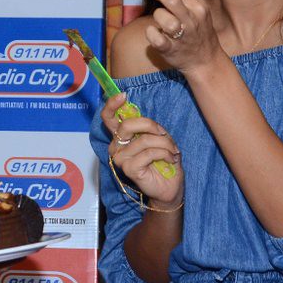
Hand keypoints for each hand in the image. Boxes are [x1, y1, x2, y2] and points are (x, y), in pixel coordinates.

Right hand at [102, 93, 183, 207]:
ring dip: (165, 144)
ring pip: (144, 140)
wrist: (170, 186)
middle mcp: (116, 147)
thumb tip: (146, 120)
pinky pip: (149, 153)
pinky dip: (165, 154)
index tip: (123, 95)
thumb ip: (148, 128)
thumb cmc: (163, 161)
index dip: (111, 104)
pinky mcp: (128, 169)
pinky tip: (171, 159)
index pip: (108, 118)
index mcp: (121, 137)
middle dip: (151, 125)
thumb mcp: (157, 139)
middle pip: (127, 125)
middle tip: (164, 134)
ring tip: (173, 151)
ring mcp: (120, 159)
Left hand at [132, 0, 221, 75]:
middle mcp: (192, 19)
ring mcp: (183, 35)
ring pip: (162, 17)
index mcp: (197, 5)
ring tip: (162, 23)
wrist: (206, 61)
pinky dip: (151, 34)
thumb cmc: (195, 30)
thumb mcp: (192, 8)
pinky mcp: (172, 49)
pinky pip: (155, 38)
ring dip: (157, 17)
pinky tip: (156, 34)